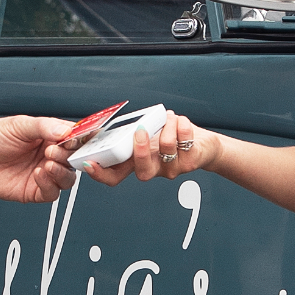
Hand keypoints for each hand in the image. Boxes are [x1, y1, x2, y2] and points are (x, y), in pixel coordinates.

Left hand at [0, 114, 83, 204]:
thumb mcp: (18, 124)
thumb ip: (44, 126)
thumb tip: (67, 130)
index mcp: (49, 136)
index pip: (75, 138)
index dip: (82, 139)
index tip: (82, 138)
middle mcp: (50, 155)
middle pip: (75, 160)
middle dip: (69, 156)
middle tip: (54, 150)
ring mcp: (44, 174)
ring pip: (68, 178)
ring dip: (61, 172)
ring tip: (46, 162)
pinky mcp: (35, 191)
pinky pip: (52, 193)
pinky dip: (49, 185)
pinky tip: (38, 174)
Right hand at [89, 111, 209, 181]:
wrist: (205, 146)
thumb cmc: (174, 137)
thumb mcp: (148, 135)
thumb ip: (132, 133)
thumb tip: (114, 124)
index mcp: (137, 163)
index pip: (114, 177)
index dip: (100, 173)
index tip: (89, 163)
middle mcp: (154, 169)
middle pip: (142, 172)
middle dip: (140, 149)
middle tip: (140, 129)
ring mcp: (172, 168)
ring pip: (166, 147)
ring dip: (167, 124)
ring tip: (169, 117)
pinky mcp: (190, 162)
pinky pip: (184, 139)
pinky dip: (181, 124)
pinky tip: (180, 122)